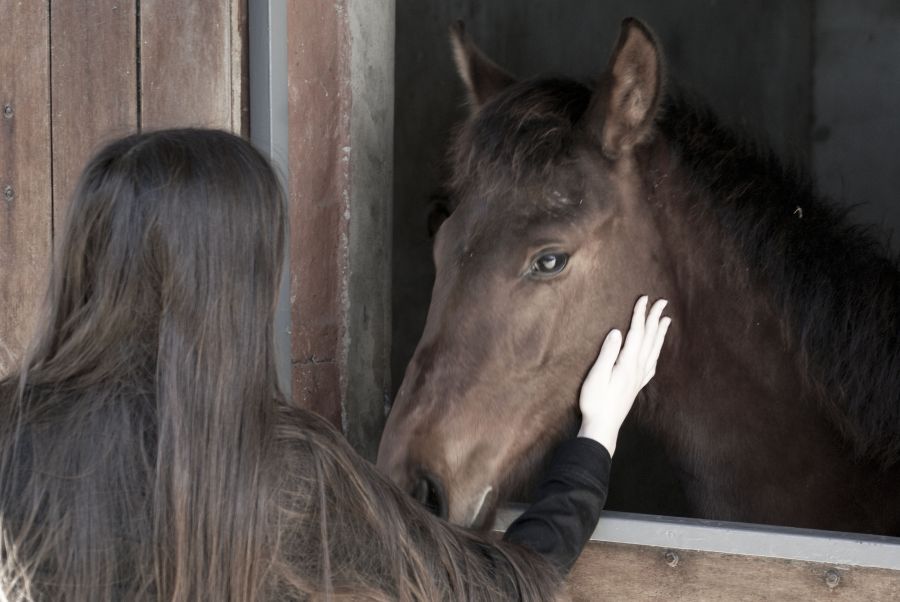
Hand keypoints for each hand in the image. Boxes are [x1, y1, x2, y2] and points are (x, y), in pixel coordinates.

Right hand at [577, 296, 670, 454]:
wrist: (602, 428)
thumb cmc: (596, 402)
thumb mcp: (597, 376)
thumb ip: (608, 353)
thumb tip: (617, 332)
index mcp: (628, 364)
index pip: (637, 333)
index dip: (640, 315)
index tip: (644, 299)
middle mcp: (637, 369)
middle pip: (649, 339)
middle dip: (655, 319)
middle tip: (662, 302)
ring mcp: (639, 378)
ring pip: (654, 350)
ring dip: (660, 333)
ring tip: (666, 320)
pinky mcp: (636, 386)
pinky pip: (651, 364)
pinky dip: (656, 353)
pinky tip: (656, 352)